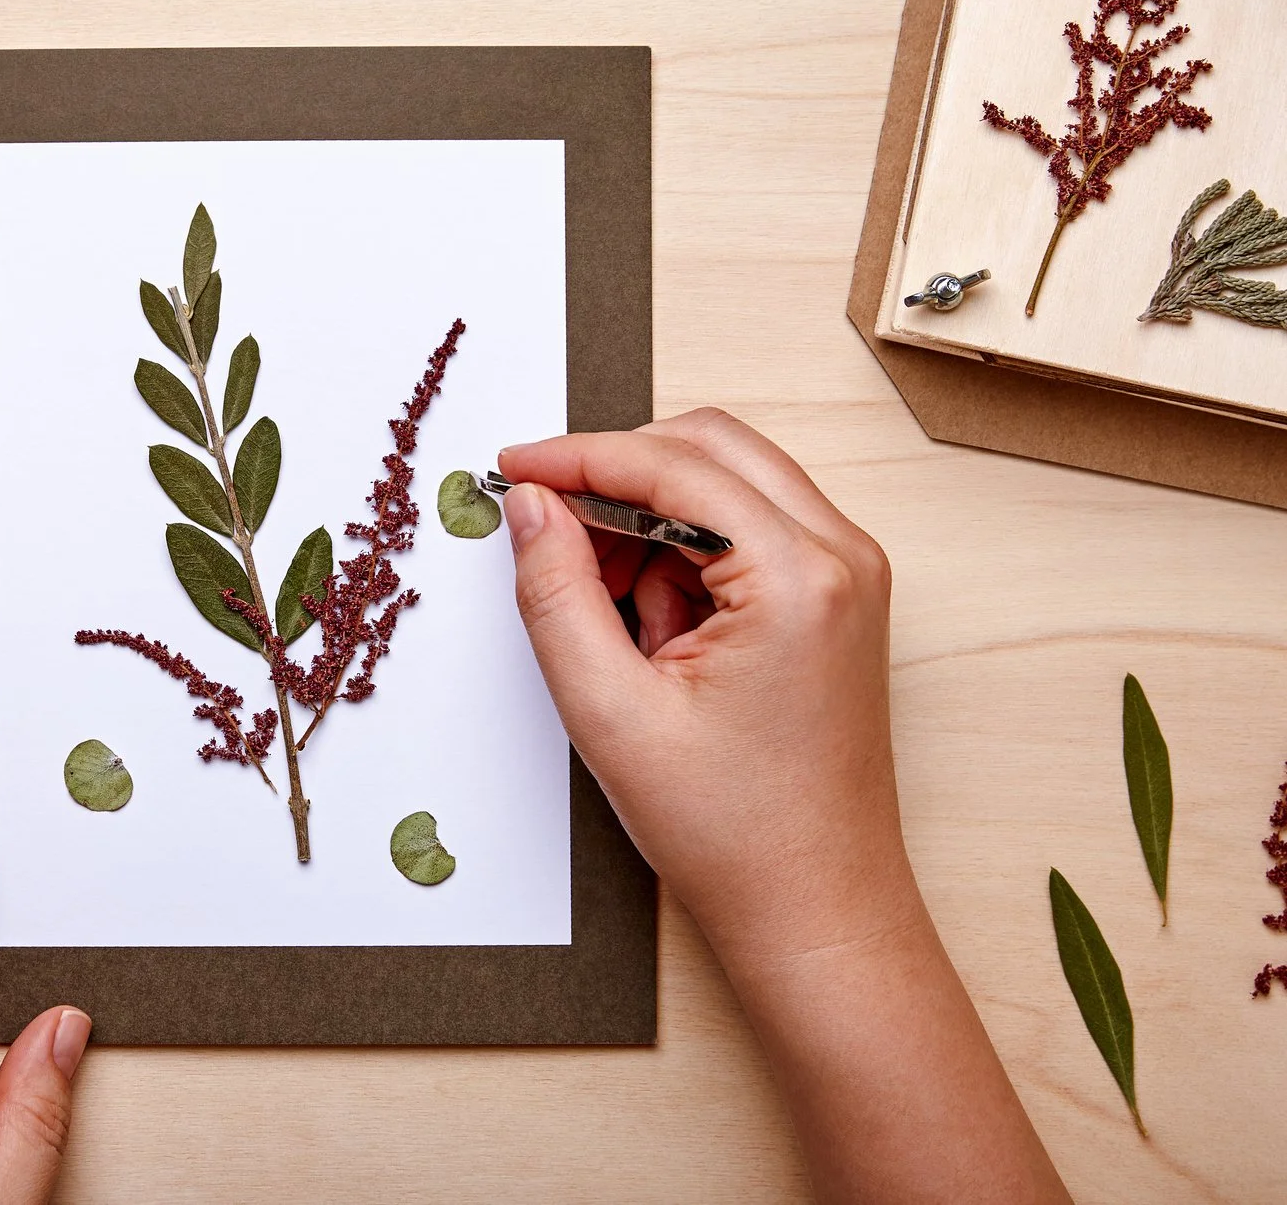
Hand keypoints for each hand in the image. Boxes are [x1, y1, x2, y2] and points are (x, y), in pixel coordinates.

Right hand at [500, 410, 1066, 1202]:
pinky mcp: (833, 598)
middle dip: (616, 476)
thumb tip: (531, 504)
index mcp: (797, 578)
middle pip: (708, 446)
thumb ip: (556, 591)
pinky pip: (744, 529)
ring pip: (725, 482)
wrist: (815, 910)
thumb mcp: (610, 711)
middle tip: (546, 531)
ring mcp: (846, 575)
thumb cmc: (735, 833)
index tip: (511, 465)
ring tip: (613, 621)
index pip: (672, 464)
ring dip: (649, 521)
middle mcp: (840, 557)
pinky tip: (653, 632)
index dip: (578, 455)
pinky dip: (682, 554)